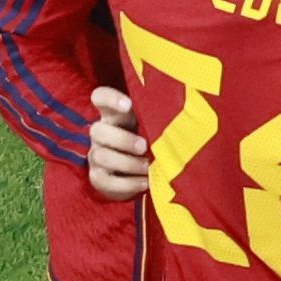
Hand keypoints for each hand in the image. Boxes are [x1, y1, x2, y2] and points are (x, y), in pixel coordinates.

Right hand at [87, 86, 148, 202]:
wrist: (138, 175)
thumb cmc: (150, 142)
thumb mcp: (153, 127)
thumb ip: (158, 119)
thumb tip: (183, 114)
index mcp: (114, 115)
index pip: (100, 97)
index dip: (109, 98)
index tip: (128, 104)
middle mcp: (101, 133)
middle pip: (97, 130)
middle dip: (122, 139)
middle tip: (144, 146)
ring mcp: (97, 155)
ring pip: (100, 156)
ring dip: (127, 163)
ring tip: (148, 166)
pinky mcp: (98, 177)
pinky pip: (105, 181)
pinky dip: (128, 184)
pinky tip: (145, 182)